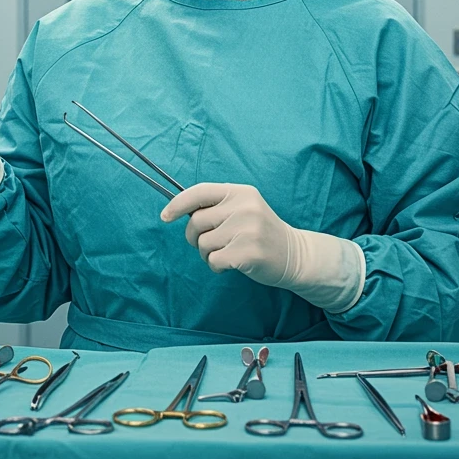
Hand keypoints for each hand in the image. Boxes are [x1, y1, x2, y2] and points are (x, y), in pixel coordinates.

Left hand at [160, 182, 293, 286]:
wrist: (294, 254)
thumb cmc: (259, 232)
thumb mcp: (243, 209)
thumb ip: (217, 207)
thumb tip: (179, 211)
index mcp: (239, 192)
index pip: (199, 192)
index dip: (177, 204)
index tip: (165, 216)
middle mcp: (244, 207)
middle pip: (196, 222)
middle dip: (194, 238)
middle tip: (210, 244)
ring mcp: (247, 229)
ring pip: (203, 244)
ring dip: (208, 254)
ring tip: (227, 253)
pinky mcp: (248, 252)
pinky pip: (213, 260)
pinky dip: (217, 266)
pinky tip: (233, 263)